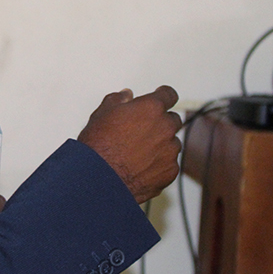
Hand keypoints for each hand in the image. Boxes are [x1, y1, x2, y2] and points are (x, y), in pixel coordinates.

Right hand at [77, 85, 181, 203]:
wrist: (100, 178)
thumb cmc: (99, 146)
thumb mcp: (102, 114)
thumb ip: (118, 100)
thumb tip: (126, 96)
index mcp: (151, 108)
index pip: (169, 94)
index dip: (163, 95)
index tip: (161, 96)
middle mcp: (165, 127)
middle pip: (172, 119)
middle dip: (160, 122)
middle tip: (142, 130)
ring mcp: (170, 150)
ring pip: (171, 143)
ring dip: (160, 144)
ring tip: (138, 152)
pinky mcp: (170, 171)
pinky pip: (169, 163)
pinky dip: (159, 163)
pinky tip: (140, 166)